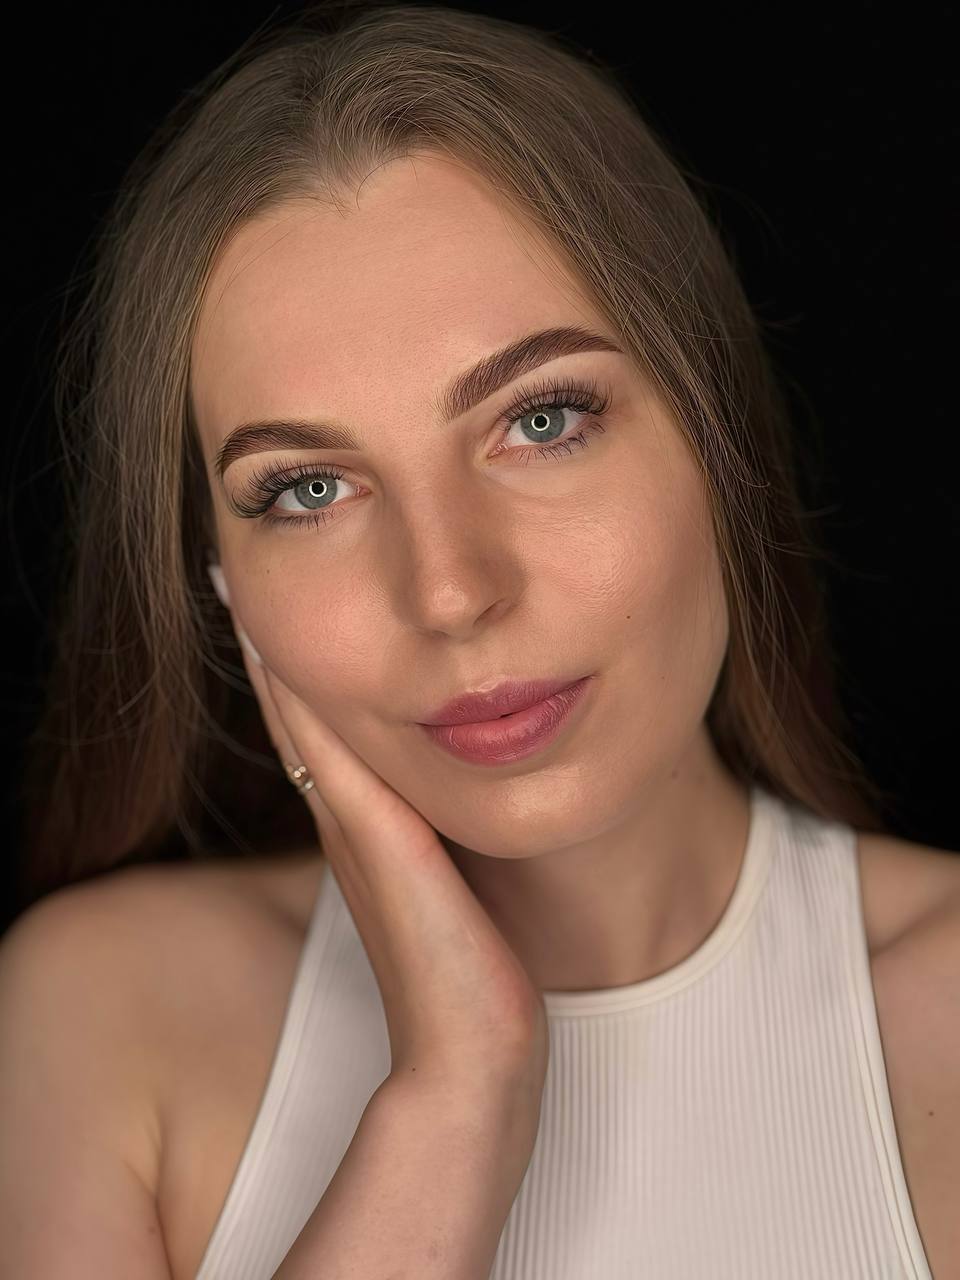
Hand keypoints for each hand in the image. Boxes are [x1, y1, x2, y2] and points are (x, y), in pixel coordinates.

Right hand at [218, 590, 548, 1108]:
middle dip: (273, 643)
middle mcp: (346, 823)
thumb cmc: (477, 976)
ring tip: (242, 582)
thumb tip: (454, 791)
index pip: (319, 730)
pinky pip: (330, 748)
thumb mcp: (453, 886)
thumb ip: (438, 840)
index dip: (295, 668)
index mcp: (363, 830)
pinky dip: (302, 695)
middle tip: (237, 572)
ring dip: (276, 653)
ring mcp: (352, 831)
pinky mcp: (375, 840)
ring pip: (303, 720)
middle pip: (297, 714)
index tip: (273, 605)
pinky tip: (283, 644)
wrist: (473, 1057)